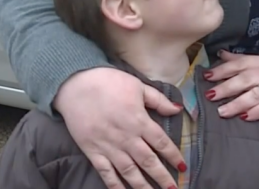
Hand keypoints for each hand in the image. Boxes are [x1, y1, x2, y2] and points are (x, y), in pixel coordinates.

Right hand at [53, 67, 185, 188]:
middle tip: (173, 188)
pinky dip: (115, 186)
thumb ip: (158, 100)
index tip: (183, 166)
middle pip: (148, 162)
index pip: (161, 142)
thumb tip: (177, 109)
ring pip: (130, 172)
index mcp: (139, 121)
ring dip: (143, 186)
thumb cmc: (107, 82)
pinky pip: (106, 173)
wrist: (75, 85)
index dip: (173, 156)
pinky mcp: (93, 152)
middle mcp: (127, 138)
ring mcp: (109, 147)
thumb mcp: (137, 85)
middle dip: (162, 177)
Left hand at [204, 51, 258, 121]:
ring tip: (222, 112)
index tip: (206, 76)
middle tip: (210, 96)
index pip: (238, 64)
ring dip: (237, 103)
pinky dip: (256, 112)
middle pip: (244, 80)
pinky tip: (245, 118)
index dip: (221, 70)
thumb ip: (242, 60)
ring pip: (254, 94)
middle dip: (225, 88)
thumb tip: (220, 54)